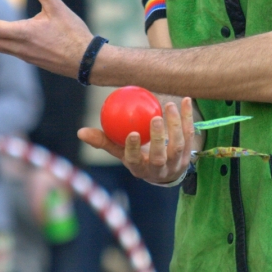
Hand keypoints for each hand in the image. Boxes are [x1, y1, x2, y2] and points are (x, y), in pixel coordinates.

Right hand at [78, 97, 195, 183]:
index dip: (134, 149)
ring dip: (175, 125)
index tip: (132, 133)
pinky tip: (186, 100)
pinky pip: (190, 134)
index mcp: (140, 169)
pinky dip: (188, 118)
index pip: (134, 161)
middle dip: (159, 138)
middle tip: (155, 118)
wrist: (166, 172)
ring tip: (169, 106)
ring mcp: (176, 163)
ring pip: (179, 145)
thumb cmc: (138, 157)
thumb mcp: (121, 152)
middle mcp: (159, 169)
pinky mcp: (189, 154)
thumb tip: (80, 132)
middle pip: (160, 156)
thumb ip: (104, 141)